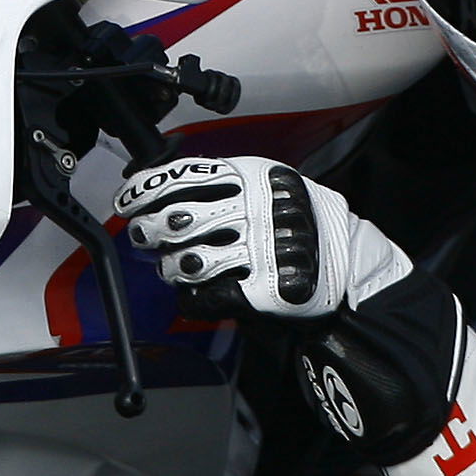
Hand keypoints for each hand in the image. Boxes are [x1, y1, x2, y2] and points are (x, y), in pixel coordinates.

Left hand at [114, 154, 408, 321]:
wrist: (350, 267)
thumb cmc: (298, 226)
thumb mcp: (265, 186)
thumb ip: (219, 183)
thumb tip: (155, 188)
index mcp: (253, 176)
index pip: (183, 177)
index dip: (145, 191)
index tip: (126, 202)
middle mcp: (255, 209)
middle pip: (176, 220)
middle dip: (150, 232)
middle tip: (146, 238)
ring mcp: (261, 250)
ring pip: (186, 261)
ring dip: (171, 268)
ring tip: (179, 268)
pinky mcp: (264, 289)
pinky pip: (205, 297)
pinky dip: (193, 299)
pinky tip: (198, 294)